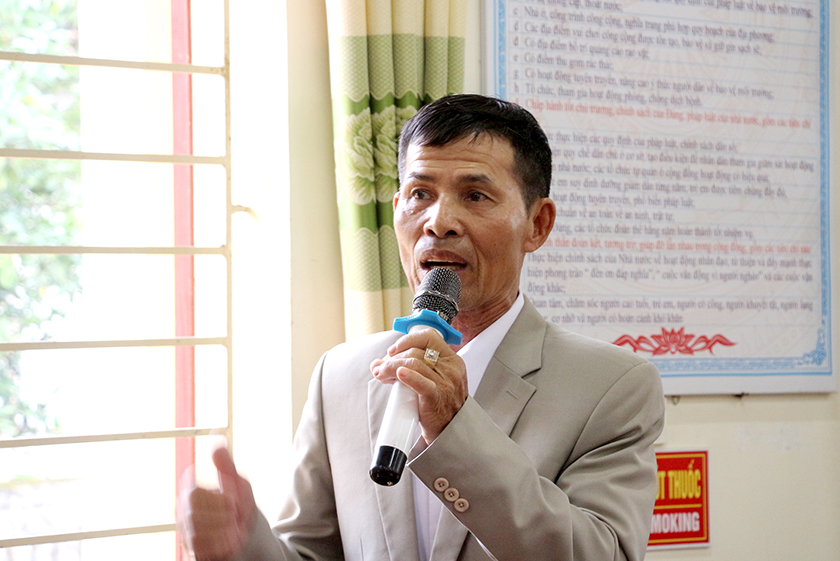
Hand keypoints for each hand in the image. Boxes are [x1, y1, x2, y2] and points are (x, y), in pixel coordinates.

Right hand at [177, 448, 256, 560]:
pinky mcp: (193, 552)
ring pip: (195, 529)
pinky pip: (199, 548)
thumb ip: (227, 468)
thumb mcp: (239, 486)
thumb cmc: (240, 509)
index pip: (191, 490)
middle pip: (193, 507)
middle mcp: (184, 514)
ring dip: (221, 526)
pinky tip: (232, 540)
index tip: (232, 500)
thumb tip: (218, 445)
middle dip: (220, 509)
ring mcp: (187, 534)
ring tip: (236, 526)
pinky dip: (218, 543)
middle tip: (237, 512)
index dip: (213, 494)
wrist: (249, 539)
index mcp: (191, 494)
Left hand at [370, 328, 467, 443]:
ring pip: (413, 363)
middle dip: (393, 358)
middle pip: (415, 352)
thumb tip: (377, 363)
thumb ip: (410, 368)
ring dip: (391, 367)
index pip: (429, 337)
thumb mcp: (434, 380)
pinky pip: (421, 382)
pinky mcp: (437, 397)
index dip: (407, 340)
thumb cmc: (440, 405)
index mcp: (451, 360)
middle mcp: (450, 369)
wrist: (452, 431)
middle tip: (381, 369)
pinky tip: (398, 375)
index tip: (392, 350)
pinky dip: (407, 376)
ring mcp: (445, 383)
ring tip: (381, 375)